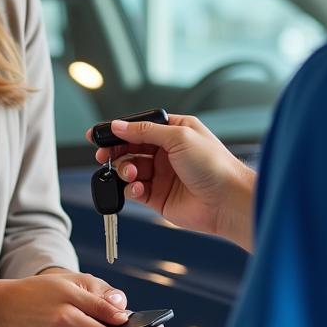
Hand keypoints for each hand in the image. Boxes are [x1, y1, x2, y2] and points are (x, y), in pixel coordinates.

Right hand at [89, 113, 255, 251]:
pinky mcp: (158, 197)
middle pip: (130, 148)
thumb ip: (145, 131)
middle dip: (115, 151)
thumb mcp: (179, 137)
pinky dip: (130, 188)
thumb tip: (119, 125)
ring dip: (125, 169)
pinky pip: (134, 190)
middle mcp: (167, 152)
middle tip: (103, 155)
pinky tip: (137, 188)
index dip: (119, 130)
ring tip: (132, 173)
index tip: (99, 133)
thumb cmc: (214, 165)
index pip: (140, 127)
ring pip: (130, 169)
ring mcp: (162, 175)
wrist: (227, 201)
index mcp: (175, 131)